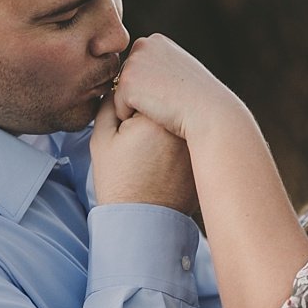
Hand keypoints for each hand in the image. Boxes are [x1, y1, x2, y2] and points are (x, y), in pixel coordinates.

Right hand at [90, 97, 197, 212]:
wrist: (143, 220)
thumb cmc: (119, 180)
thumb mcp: (103, 139)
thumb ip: (110, 103)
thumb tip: (123, 86)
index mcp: (156, 116)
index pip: (141, 90)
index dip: (127, 109)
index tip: (126, 137)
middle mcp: (184, 123)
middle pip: (164, 101)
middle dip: (149, 113)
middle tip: (140, 149)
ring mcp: (199, 139)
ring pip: (177, 117)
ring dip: (165, 124)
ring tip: (151, 157)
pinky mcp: (204, 152)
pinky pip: (189, 134)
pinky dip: (177, 140)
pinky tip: (165, 163)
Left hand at [112, 34, 240, 140]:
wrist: (210, 111)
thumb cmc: (202, 99)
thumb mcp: (183, 71)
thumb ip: (162, 67)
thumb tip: (148, 75)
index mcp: (156, 41)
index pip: (139, 72)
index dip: (156, 88)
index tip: (176, 90)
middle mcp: (142, 45)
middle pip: (128, 81)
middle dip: (145, 95)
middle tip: (171, 98)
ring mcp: (133, 63)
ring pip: (122, 96)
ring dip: (141, 106)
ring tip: (166, 104)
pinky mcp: (126, 83)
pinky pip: (120, 110)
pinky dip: (135, 118)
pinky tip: (158, 112)